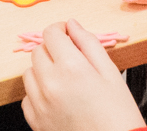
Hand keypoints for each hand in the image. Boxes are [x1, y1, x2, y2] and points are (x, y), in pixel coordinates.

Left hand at [21, 20, 144, 130]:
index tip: (68, 35)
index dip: (60, 29)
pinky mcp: (36, 122)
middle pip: (38, 51)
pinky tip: (56, 98)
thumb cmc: (118, 114)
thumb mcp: (111, 73)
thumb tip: (72, 25)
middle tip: (70, 59)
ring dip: (42, 70)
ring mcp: (40, 104)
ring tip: (64, 80)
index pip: (51, 33)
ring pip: (29, 73)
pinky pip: (27, 97)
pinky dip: (38, 93)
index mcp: (71, 68)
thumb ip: (89, 43)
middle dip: (52, 49)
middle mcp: (50, 84)